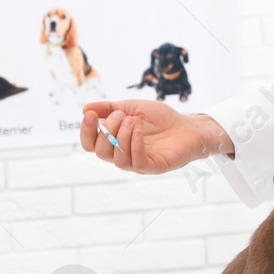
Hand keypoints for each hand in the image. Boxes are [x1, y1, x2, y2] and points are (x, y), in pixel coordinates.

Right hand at [79, 100, 228, 173]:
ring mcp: (138, 163)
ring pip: (118, 160)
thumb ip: (109, 108)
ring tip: (132, 121)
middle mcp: (123, 155)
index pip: (91, 144)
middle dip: (107, 131)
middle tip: (121, 116)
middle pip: (101, 153)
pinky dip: (135, 146)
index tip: (90, 115)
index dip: (86, 131)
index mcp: (115, 142)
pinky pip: (138, 163)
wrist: (188, 125)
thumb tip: (85, 108)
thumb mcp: (131, 107)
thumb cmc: (160, 118)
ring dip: (121, 138)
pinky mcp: (154, 167)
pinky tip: (139, 132)